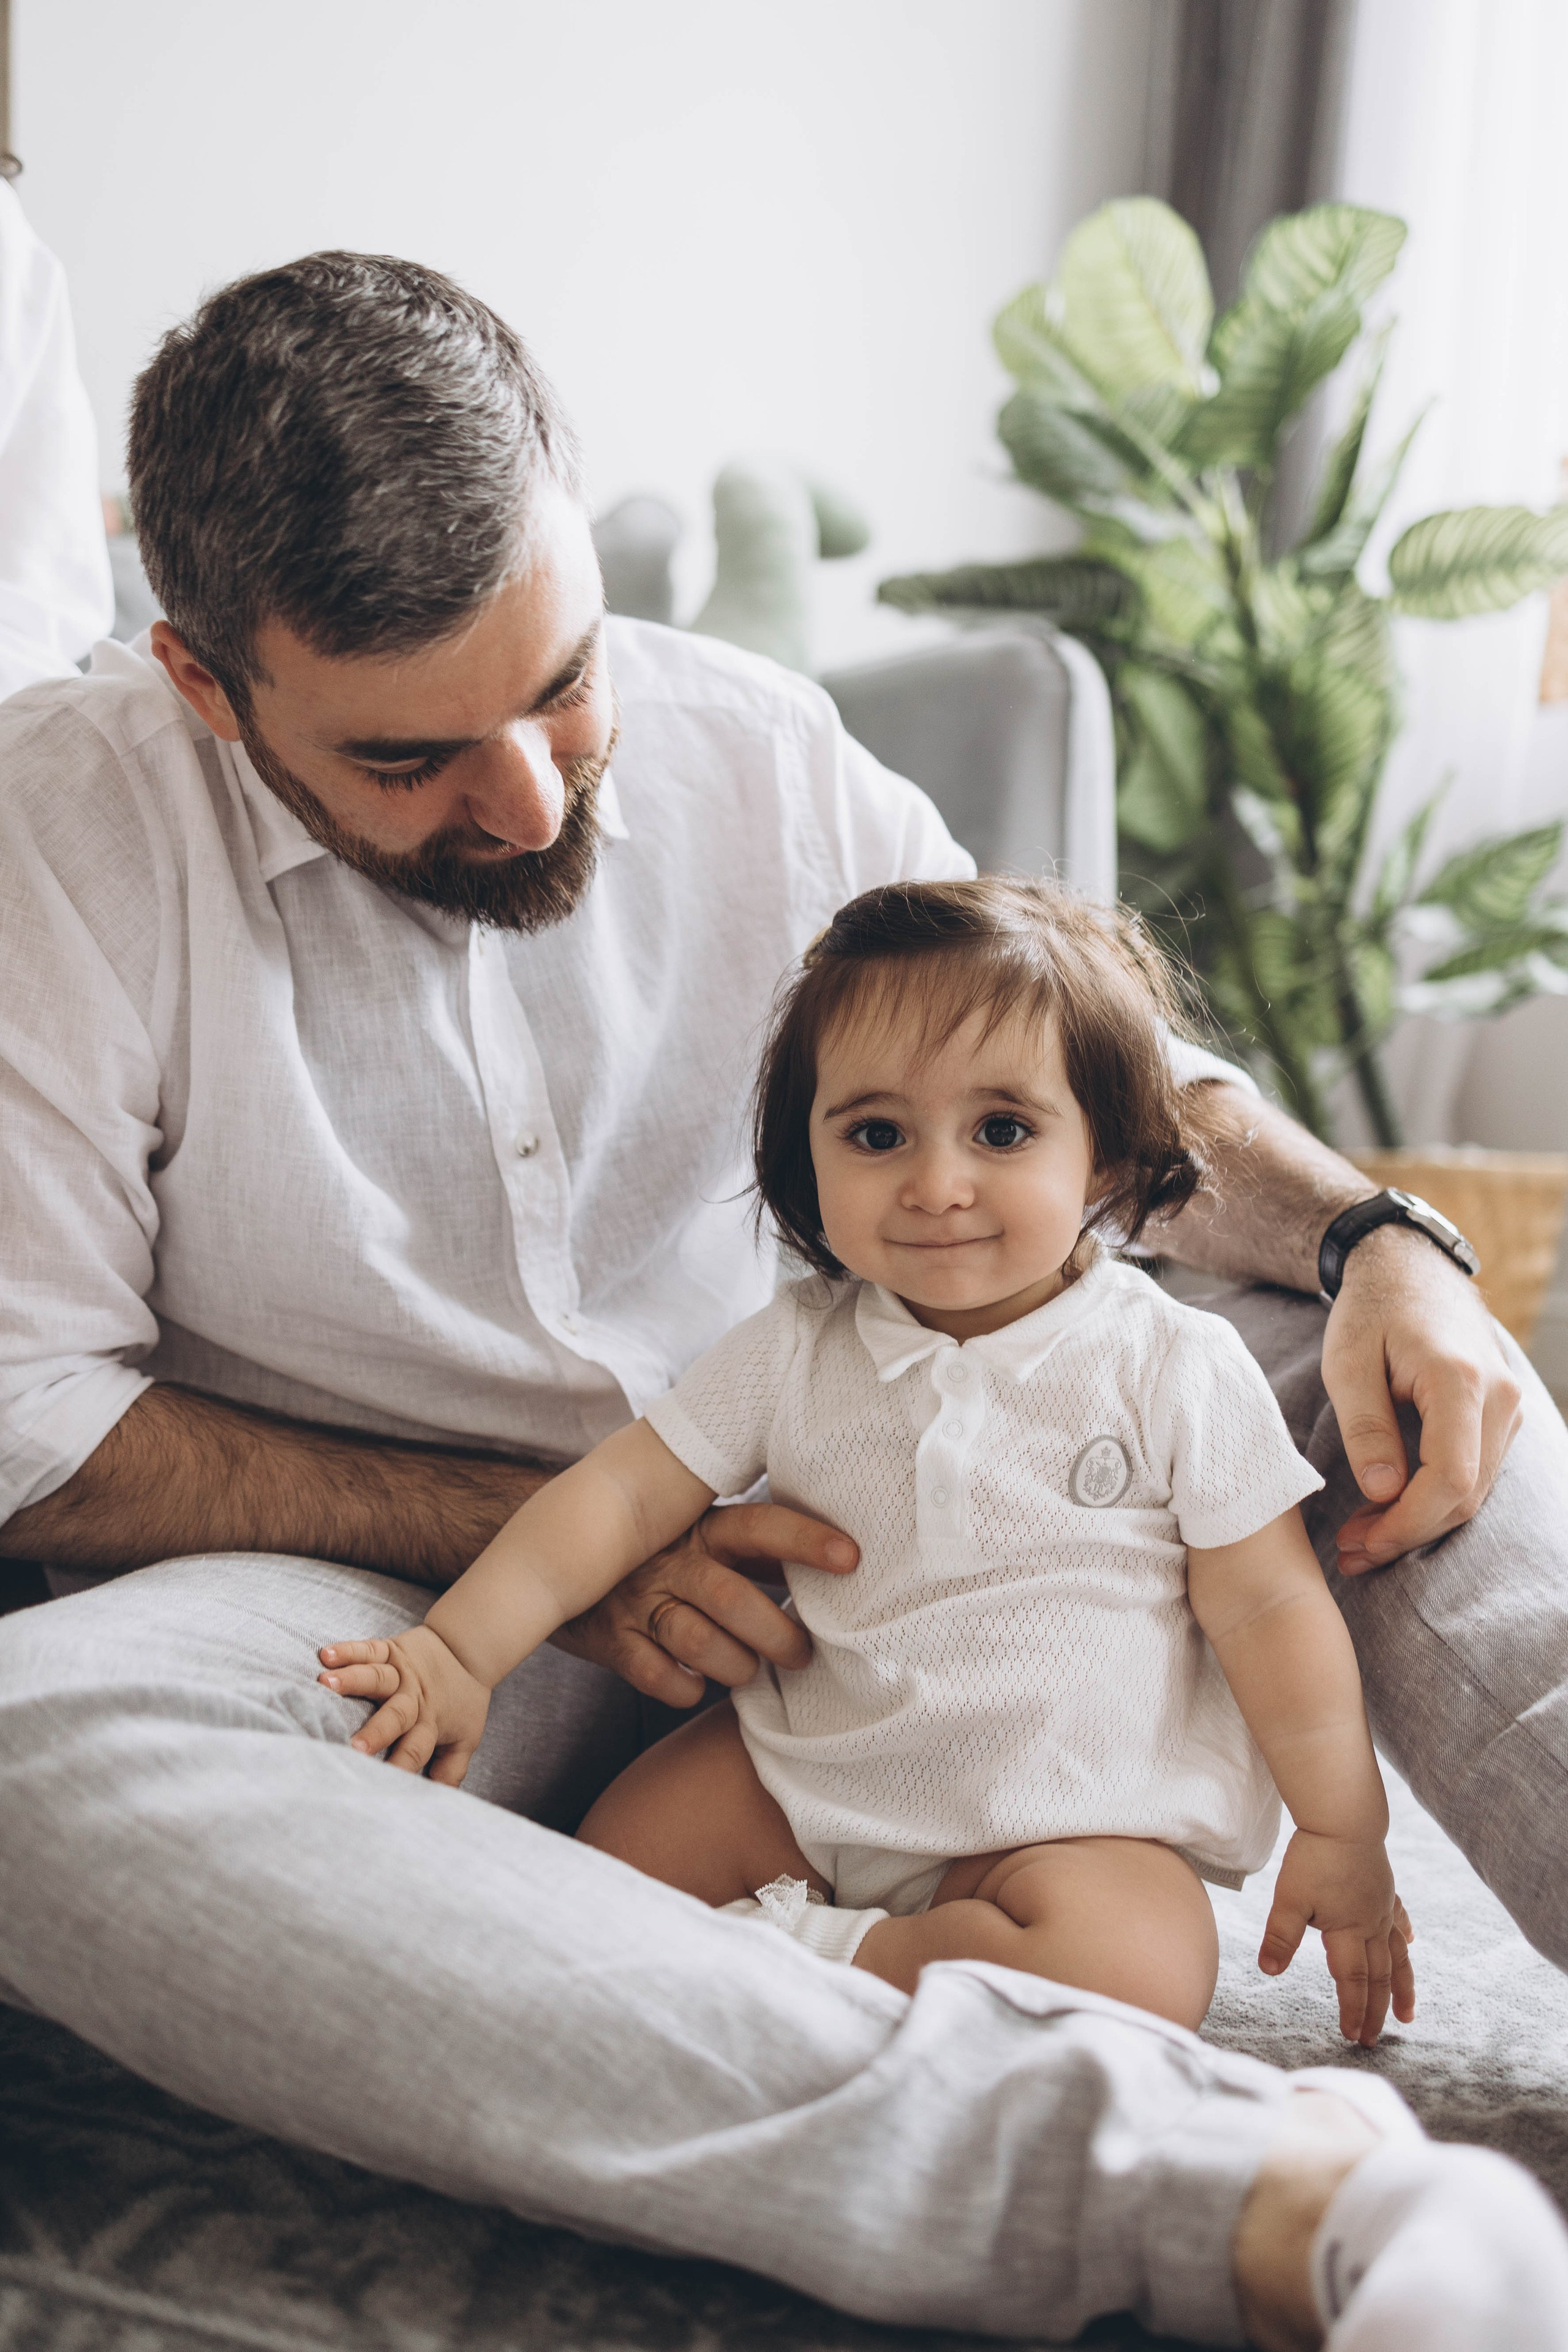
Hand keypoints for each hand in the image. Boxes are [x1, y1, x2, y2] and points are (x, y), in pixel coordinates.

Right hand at [317, 1625, 490, 1784]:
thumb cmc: (461, 1702)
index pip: (416, 1749)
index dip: (401, 1766)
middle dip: (376, 1731)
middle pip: (396, 1716)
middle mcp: (414, 1697)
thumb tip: (437, 1802)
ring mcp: (401, 1671)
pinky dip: (347, 1650)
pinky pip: (368, 1649)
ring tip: (326, 1684)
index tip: (381, 1786)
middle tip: (355, 1747)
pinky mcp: (391, 1649)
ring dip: (351, 1680)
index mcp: (430, 1723)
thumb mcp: (464, 1738)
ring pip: (376, 1677)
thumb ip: (450, 1770)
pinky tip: (326, 1655)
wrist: (469, 1650)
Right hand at [551, 1501, 858, 1705]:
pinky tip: (696, 1686)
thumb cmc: (664, 1557)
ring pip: (695, 1640)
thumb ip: (760, 1553)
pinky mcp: (609, 1638)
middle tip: (801, 1655)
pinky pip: (654, 1675)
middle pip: (731, 1596)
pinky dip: (683, 1689)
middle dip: (775, 1633)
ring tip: (749, 1672)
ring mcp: (637, 1599)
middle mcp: (671, 1560)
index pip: (760, 1527)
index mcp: (703, 1528)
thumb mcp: (707, 1540)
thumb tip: (843, 1567)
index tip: (853, 1558)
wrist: (561, 1559)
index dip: (805, 1542)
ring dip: (734, 1665)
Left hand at [1259, 1827, 1414, 2045]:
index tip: (1352, 2036)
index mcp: (1348, 1932)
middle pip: (1378, 1977)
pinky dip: (1404, 1936)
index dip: (1353, 2011)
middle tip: (1374, 2039)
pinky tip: (1411, 1944)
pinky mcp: (1384, 1887)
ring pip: (1397, 1956)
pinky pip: (1399, 1918)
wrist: (1343, 1817)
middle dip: (1375, 2012)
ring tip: (1407, 2014)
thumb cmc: (1314, 1857)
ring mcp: (1382, 1907)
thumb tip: (1268, 1970)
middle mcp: (1371, 1925)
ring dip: (1402, 1987)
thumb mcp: (1289, 1898)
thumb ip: (1280, 1936)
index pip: (1352, 1982)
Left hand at [1321, 1223, 1521, 1571]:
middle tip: (1351, 1551)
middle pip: (1466, 1494)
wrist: (1409, 1267)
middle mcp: (1499, 1395)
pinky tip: (1390, 1509)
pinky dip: (1435, 1498)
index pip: (1450, 1478)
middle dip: (1408, 1532)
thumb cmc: (1371, 1310)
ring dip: (1421, 1521)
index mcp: (1461, 1380)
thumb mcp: (1347, 1364)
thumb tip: (1383, 1492)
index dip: (1407, 1523)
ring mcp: (1508, 1404)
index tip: (1362, 1542)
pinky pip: (1475, 1471)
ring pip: (1475, 1490)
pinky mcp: (1501, 1412)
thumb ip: (1366, 1427)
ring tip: (1362, 1538)